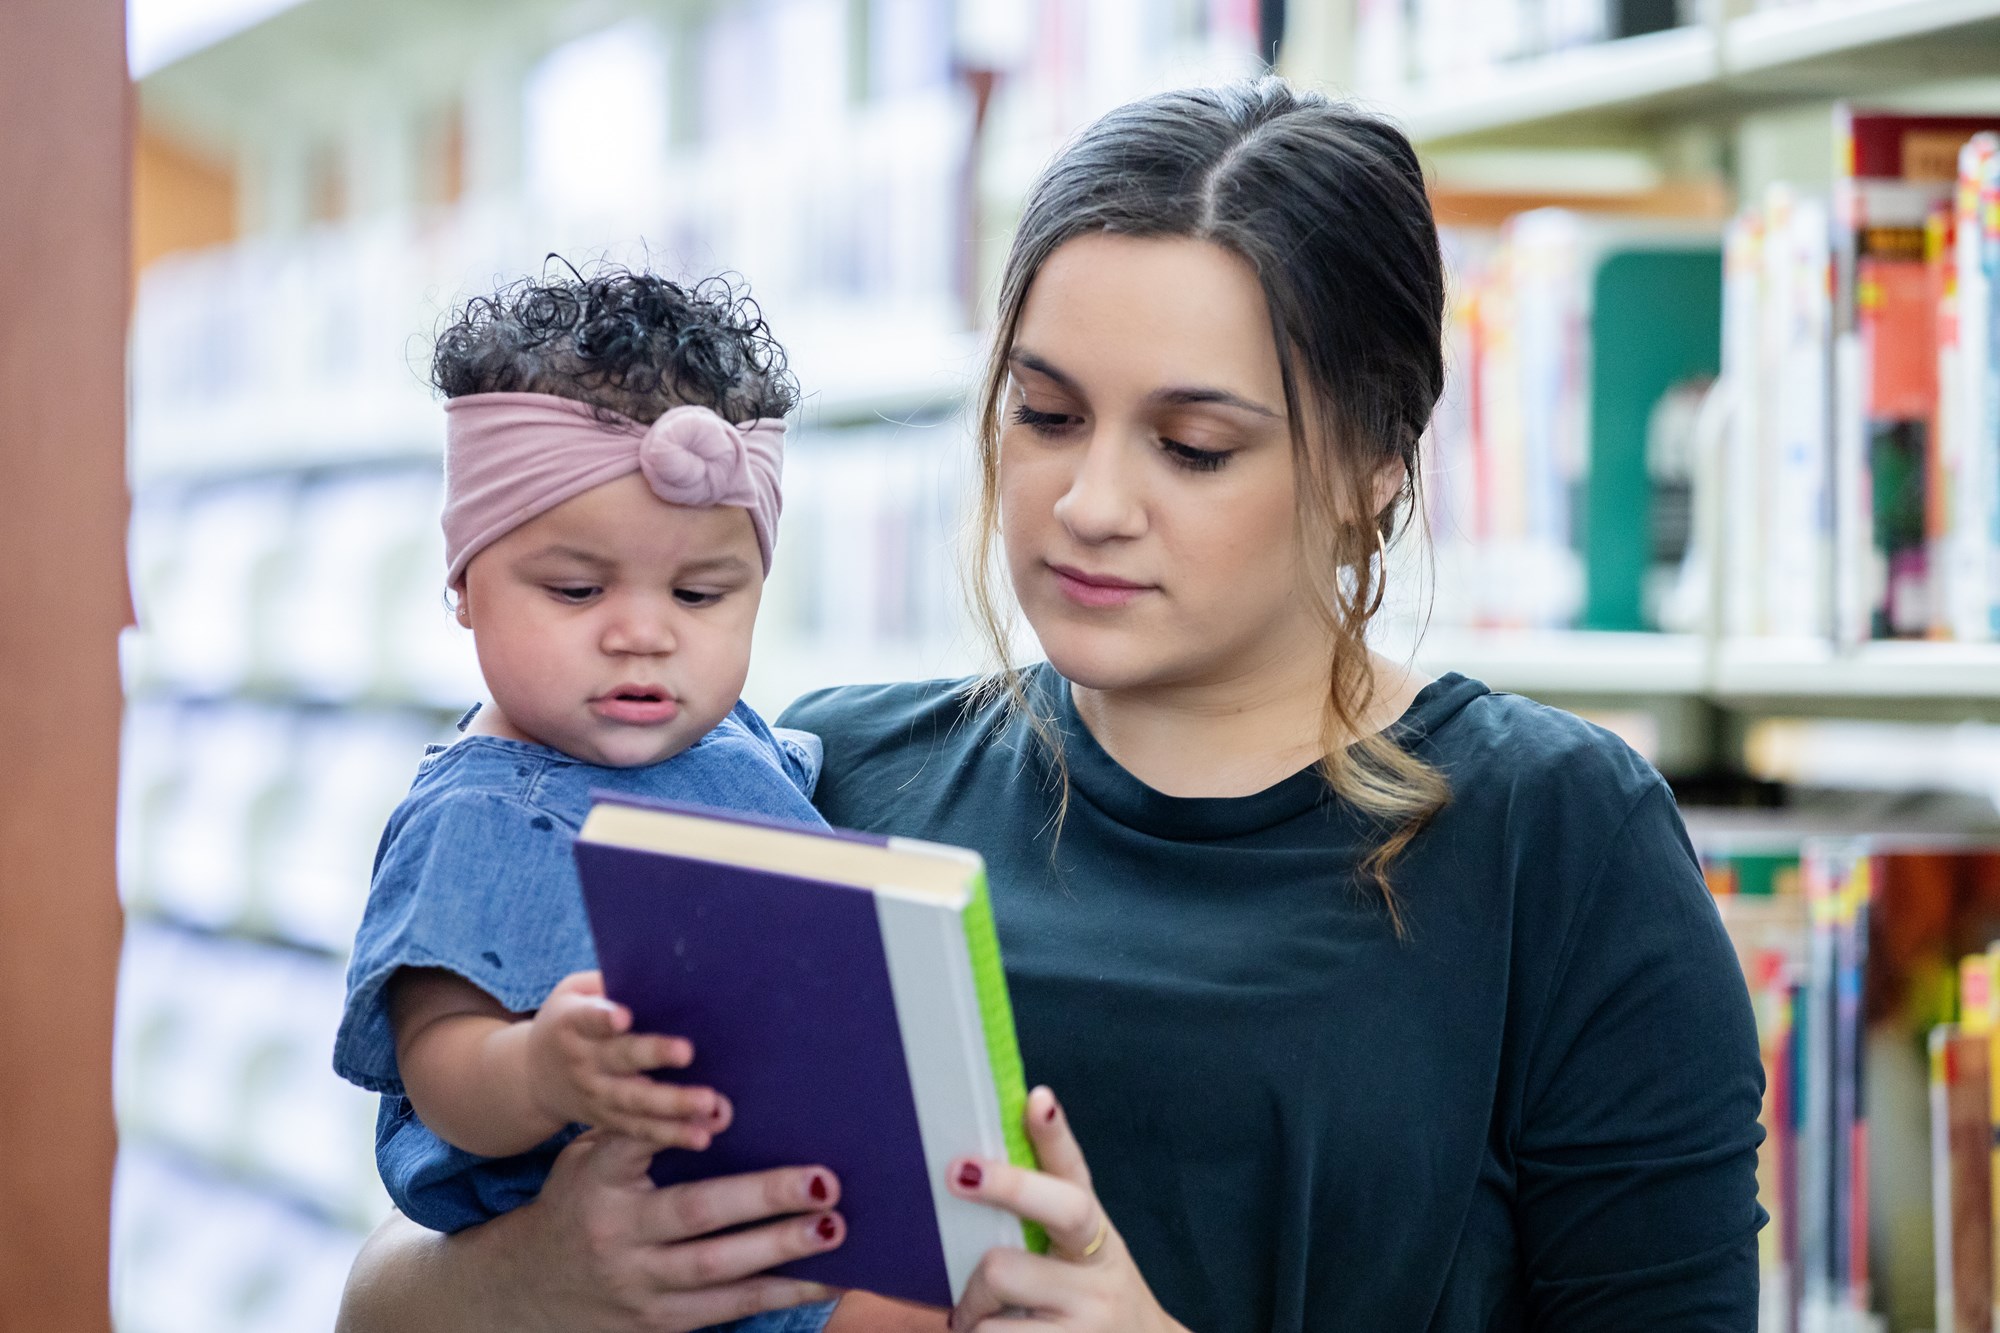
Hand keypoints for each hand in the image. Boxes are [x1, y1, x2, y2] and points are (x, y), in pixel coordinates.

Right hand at [487, 1131, 846, 1332]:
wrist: (528, 1289)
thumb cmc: (579, 1202)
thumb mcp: (588, 1158)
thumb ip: (639, 1132)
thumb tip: (719, 1100)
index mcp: (598, 1180)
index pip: (634, 1145)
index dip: (677, 1124)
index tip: (725, 1107)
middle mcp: (617, 1235)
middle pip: (694, 1212)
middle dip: (762, 1196)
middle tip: (822, 1182)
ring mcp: (639, 1285)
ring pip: (717, 1270)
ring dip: (781, 1251)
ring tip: (835, 1230)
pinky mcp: (660, 1323)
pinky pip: (729, 1309)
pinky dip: (781, 1293)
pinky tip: (828, 1278)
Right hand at [527, 971, 725, 1149]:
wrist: (533, 1077)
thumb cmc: (567, 1020)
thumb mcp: (571, 994)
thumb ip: (603, 984)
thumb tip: (648, 973)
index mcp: (571, 1024)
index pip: (588, 1020)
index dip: (604, 1018)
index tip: (624, 1016)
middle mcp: (583, 1062)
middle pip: (619, 1059)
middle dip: (653, 1055)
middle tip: (687, 1052)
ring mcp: (595, 1095)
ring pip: (634, 1102)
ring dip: (672, 1104)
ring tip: (706, 1102)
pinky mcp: (608, 1120)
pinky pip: (640, 1130)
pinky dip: (670, 1135)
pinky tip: (701, 1136)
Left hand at [944, 1087, 1188, 1332]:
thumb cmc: (1090, 1293)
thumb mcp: (1079, 1249)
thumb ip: (1040, 1210)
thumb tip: (974, 1163)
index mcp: (1094, 1229)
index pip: (1072, 1176)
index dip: (1053, 1136)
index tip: (1037, 1101)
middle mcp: (1097, 1270)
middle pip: (1006, 1262)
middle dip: (976, 1278)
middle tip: (972, 1286)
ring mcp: (1086, 1320)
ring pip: (992, 1314)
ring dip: (974, 1316)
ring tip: (981, 1322)